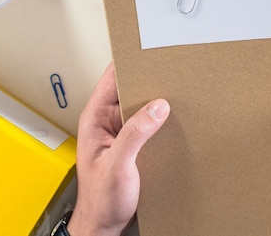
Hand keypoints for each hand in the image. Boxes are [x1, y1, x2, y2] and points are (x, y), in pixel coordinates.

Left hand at [67, 63, 169, 235]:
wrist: (104, 224)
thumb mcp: (118, 165)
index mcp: (94, 120)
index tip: (146, 52)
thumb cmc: (100, 200)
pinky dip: (160, 116)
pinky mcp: (133, 142)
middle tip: (169, 70)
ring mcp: (121, 131)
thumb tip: (157, 107)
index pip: (110, 79)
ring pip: (140, 104)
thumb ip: (135, 134)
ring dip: (156, 99)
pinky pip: (148, 121)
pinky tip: (173, 116)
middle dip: (148, 79)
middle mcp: (106, 122)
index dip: (127, 63)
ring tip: (176, 89)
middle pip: (128, 88)